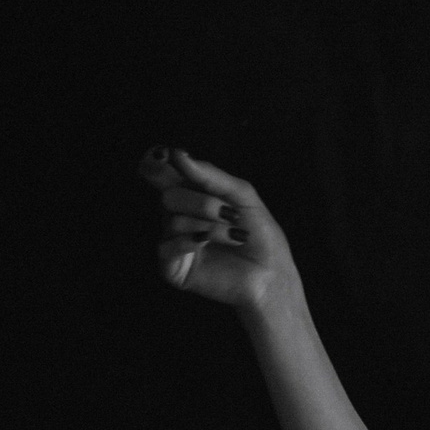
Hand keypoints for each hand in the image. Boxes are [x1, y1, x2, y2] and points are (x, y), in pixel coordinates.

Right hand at [137, 146, 293, 311]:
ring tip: (236, 235)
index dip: (157, 161)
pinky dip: (191, 241)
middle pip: (169, 196)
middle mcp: (177, 216)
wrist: (272, 275)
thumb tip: (177, 154)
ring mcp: (174, 243)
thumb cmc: (260, 235)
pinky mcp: (173, 268)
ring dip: (209, 225)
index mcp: (190, 196)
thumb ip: (211, 175)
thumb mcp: (242, 196)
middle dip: (202, 203)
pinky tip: (208, 243)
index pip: (162, 173)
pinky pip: (167, 246)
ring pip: (173, 220)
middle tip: (229, 214)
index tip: (166, 156)